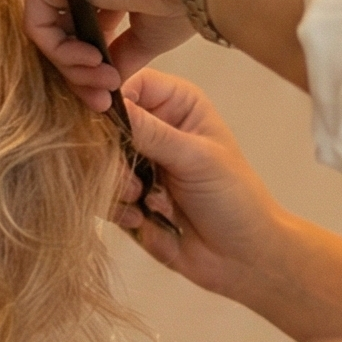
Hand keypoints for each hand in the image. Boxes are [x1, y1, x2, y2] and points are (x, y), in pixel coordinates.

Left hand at [25, 0, 192, 107]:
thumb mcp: (146, 35)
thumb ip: (120, 54)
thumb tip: (107, 81)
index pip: (79, 25)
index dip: (91, 65)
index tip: (110, 92)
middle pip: (61, 32)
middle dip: (81, 73)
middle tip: (103, 99)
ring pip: (48, 32)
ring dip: (74, 68)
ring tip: (106, 82)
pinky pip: (38, 24)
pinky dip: (61, 52)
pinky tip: (94, 60)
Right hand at [112, 71, 341, 341]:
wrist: (243, 258)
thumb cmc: (234, 198)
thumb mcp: (196, 158)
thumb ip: (150, 131)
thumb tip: (102, 104)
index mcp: (176, 104)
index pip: (127, 84)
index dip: (107, 98)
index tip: (98, 119)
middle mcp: (153, 129)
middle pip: (104, 125)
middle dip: (112, 154)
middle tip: (132, 180)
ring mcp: (138, 165)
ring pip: (99, 163)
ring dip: (116, 185)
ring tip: (143, 202)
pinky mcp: (127, 199)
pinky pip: (102, 196)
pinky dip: (118, 209)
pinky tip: (145, 220)